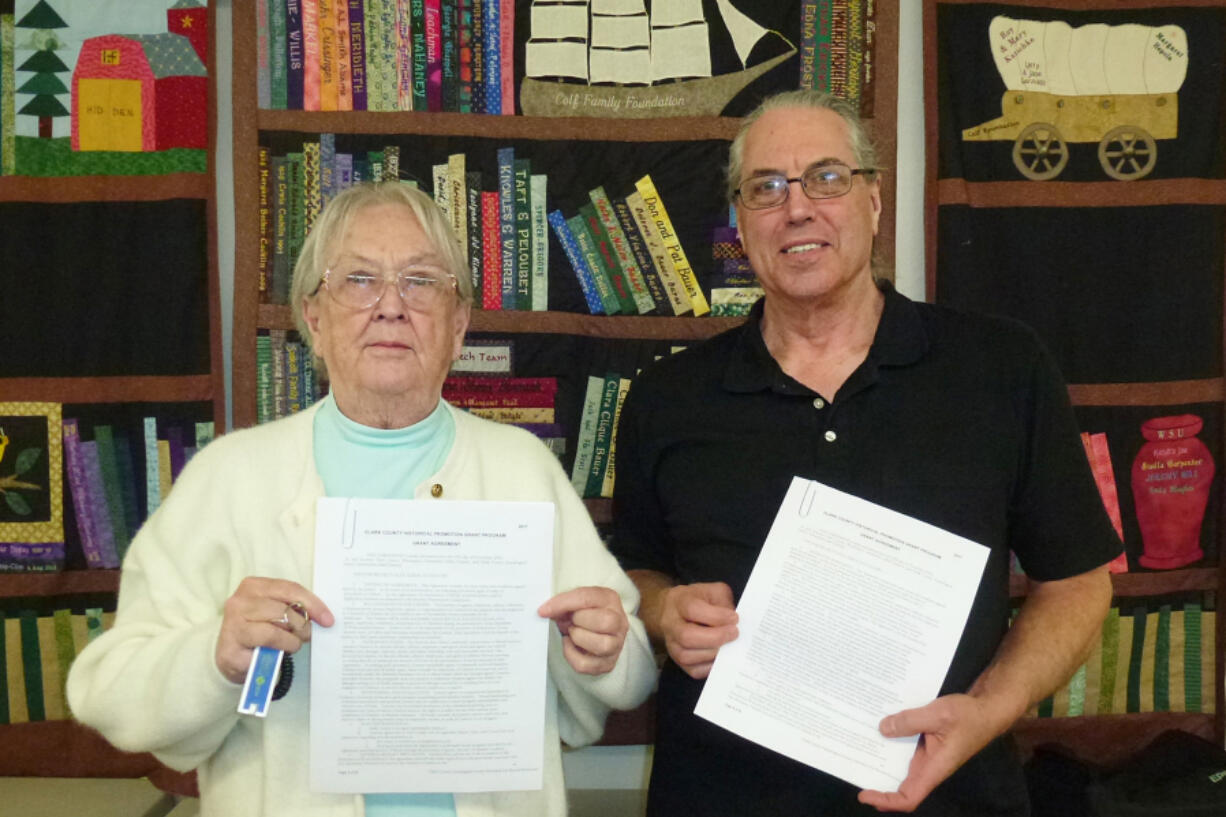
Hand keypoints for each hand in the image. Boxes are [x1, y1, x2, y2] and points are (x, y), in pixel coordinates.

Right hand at [215, 577, 334, 684]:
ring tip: (291, 644)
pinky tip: (280, 653)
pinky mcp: (231, 648)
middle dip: (302, 626)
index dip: (313, 604)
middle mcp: (240, 601)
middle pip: (285, 610)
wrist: (231, 656)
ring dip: (292, 640)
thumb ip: (293, 608)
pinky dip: (280, 650)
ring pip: (277, 629)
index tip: (328, 619)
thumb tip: (321, 615)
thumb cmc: (258, 630)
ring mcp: (233, 624)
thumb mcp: (275, 612)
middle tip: (305, 636)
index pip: (290, 589)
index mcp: (253, 586)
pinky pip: (267, 648)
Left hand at [538, 586, 629, 675]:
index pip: (587, 598)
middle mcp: (619, 622)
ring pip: (601, 645)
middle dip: (579, 621)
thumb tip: (545, 611)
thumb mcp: (576, 601)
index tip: (544, 610)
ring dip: (578, 638)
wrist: (596, 631)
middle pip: (605, 621)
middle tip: (571, 621)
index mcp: (610, 599)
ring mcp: (616, 645)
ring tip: (573, 633)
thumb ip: (564, 602)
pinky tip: (571, 645)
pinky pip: (586, 664)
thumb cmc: (585, 613)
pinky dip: (571, 655)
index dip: (562, 604)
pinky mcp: (607, 664)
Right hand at [659, 582, 737, 678]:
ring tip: (729, 646)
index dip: (716, 616)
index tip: (735, 618)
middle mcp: (670, 623)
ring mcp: (671, 644)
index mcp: (679, 601)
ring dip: (713, 654)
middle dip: (715, 638)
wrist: (673, 610)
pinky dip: (710, 667)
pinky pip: (693, 670)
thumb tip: (735, 622)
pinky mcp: (677, 660)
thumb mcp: (713, 591)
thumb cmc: (698, 600)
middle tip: (734, 634)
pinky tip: (721, 657)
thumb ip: (724, 602)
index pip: (693, 609)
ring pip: (687, 656)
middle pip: (686, 636)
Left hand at [857, 694, 1002, 812]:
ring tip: (859, 747)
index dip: (886, 801)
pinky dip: (891, 742)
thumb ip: (909, 722)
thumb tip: (883, 729)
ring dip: (882, 761)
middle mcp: (929, 767)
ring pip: (901, 767)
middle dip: (877, 783)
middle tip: (853, 767)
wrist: (987, 710)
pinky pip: (905, 750)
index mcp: (934, 769)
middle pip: (901, 787)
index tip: (864, 794)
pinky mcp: (927, 746)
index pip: (908, 798)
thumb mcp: (937, 714)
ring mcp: (928, 757)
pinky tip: (878, 728)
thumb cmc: (968, 716)